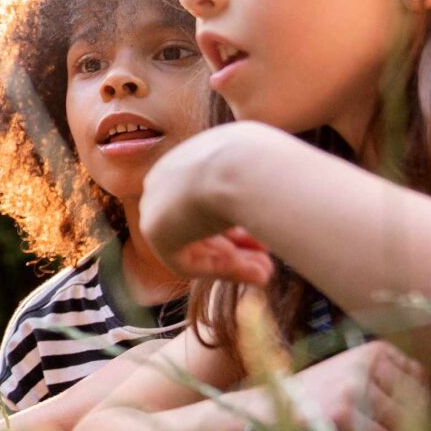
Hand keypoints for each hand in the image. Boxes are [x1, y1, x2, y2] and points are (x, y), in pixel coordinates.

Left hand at [139, 125, 278, 284]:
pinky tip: (249, 272)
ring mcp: (158, 200)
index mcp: (194, 154)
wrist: (246, 165)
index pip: (209, 198)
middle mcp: (171, 174)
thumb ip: (262, 189)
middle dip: (235, 247)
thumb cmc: (268, 163)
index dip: (238, 223)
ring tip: (265, 275)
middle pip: (199, 223)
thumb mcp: (269, 171)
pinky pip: (185, 260)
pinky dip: (217, 269)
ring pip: (193, 243)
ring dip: (230, 263)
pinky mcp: (155, 229)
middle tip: (266, 264)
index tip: (264, 238)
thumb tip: (276, 204)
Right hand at [277, 340, 430, 430]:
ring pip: (404, 423)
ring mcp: (356, 387)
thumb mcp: (351, 375)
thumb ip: (388, 382)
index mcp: (372, 350)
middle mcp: (367, 363)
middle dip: (416, 425)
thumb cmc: (312, 398)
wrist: (265, 412)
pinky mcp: (345, 413)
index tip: (415, 418)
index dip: (423, 400)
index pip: (422, 375)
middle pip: (418, 399)